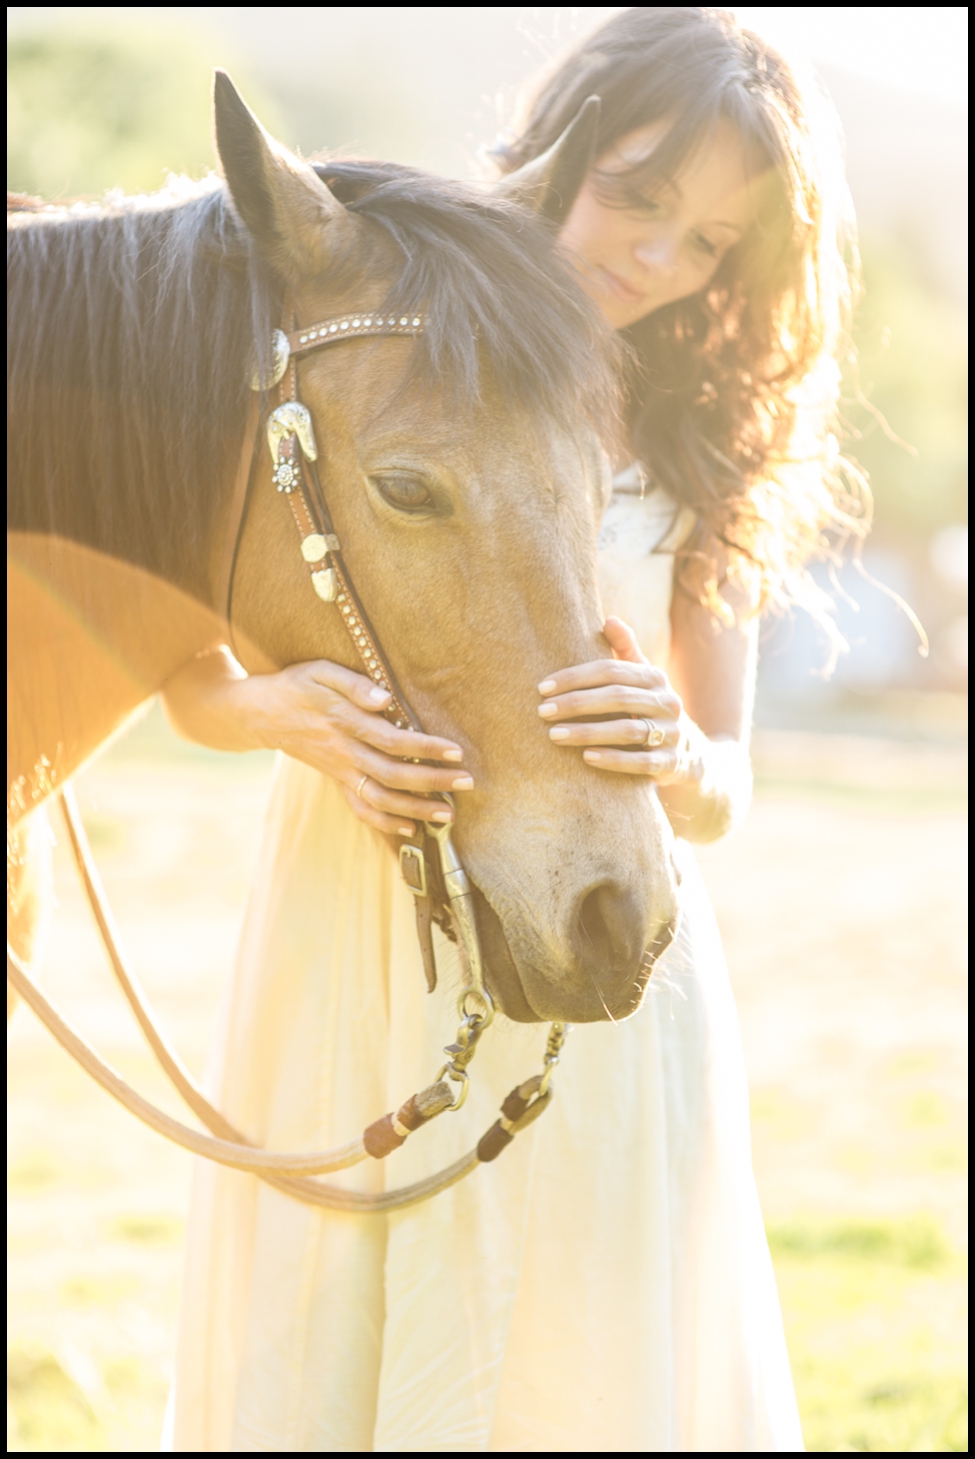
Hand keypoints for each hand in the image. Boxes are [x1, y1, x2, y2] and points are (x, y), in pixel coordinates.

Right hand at [193, 655, 472, 836]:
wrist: (261, 713)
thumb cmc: (298, 685)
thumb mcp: (322, 671)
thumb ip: (355, 684)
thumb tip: (386, 699)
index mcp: (346, 723)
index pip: (394, 740)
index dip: (426, 748)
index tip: (456, 751)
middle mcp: (345, 752)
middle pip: (394, 775)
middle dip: (433, 782)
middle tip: (468, 783)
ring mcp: (340, 771)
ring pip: (380, 799)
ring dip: (415, 810)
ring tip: (448, 814)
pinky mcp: (336, 781)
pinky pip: (360, 808)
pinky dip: (384, 823)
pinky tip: (409, 829)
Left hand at [537, 616, 688, 782]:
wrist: (689, 753)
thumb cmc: (649, 708)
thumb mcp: (642, 679)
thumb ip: (625, 650)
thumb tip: (609, 619)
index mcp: (655, 678)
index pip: (612, 671)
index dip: (576, 677)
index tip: (543, 687)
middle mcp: (667, 702)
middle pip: (617, 698)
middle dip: (576, 703)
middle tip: (542, 711)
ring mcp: (671, 733)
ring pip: (627, 730)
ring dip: (587, 732)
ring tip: (554, 735)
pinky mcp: (670, 763)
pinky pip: (641, 762)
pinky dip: (613, 759)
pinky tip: (586, 758)